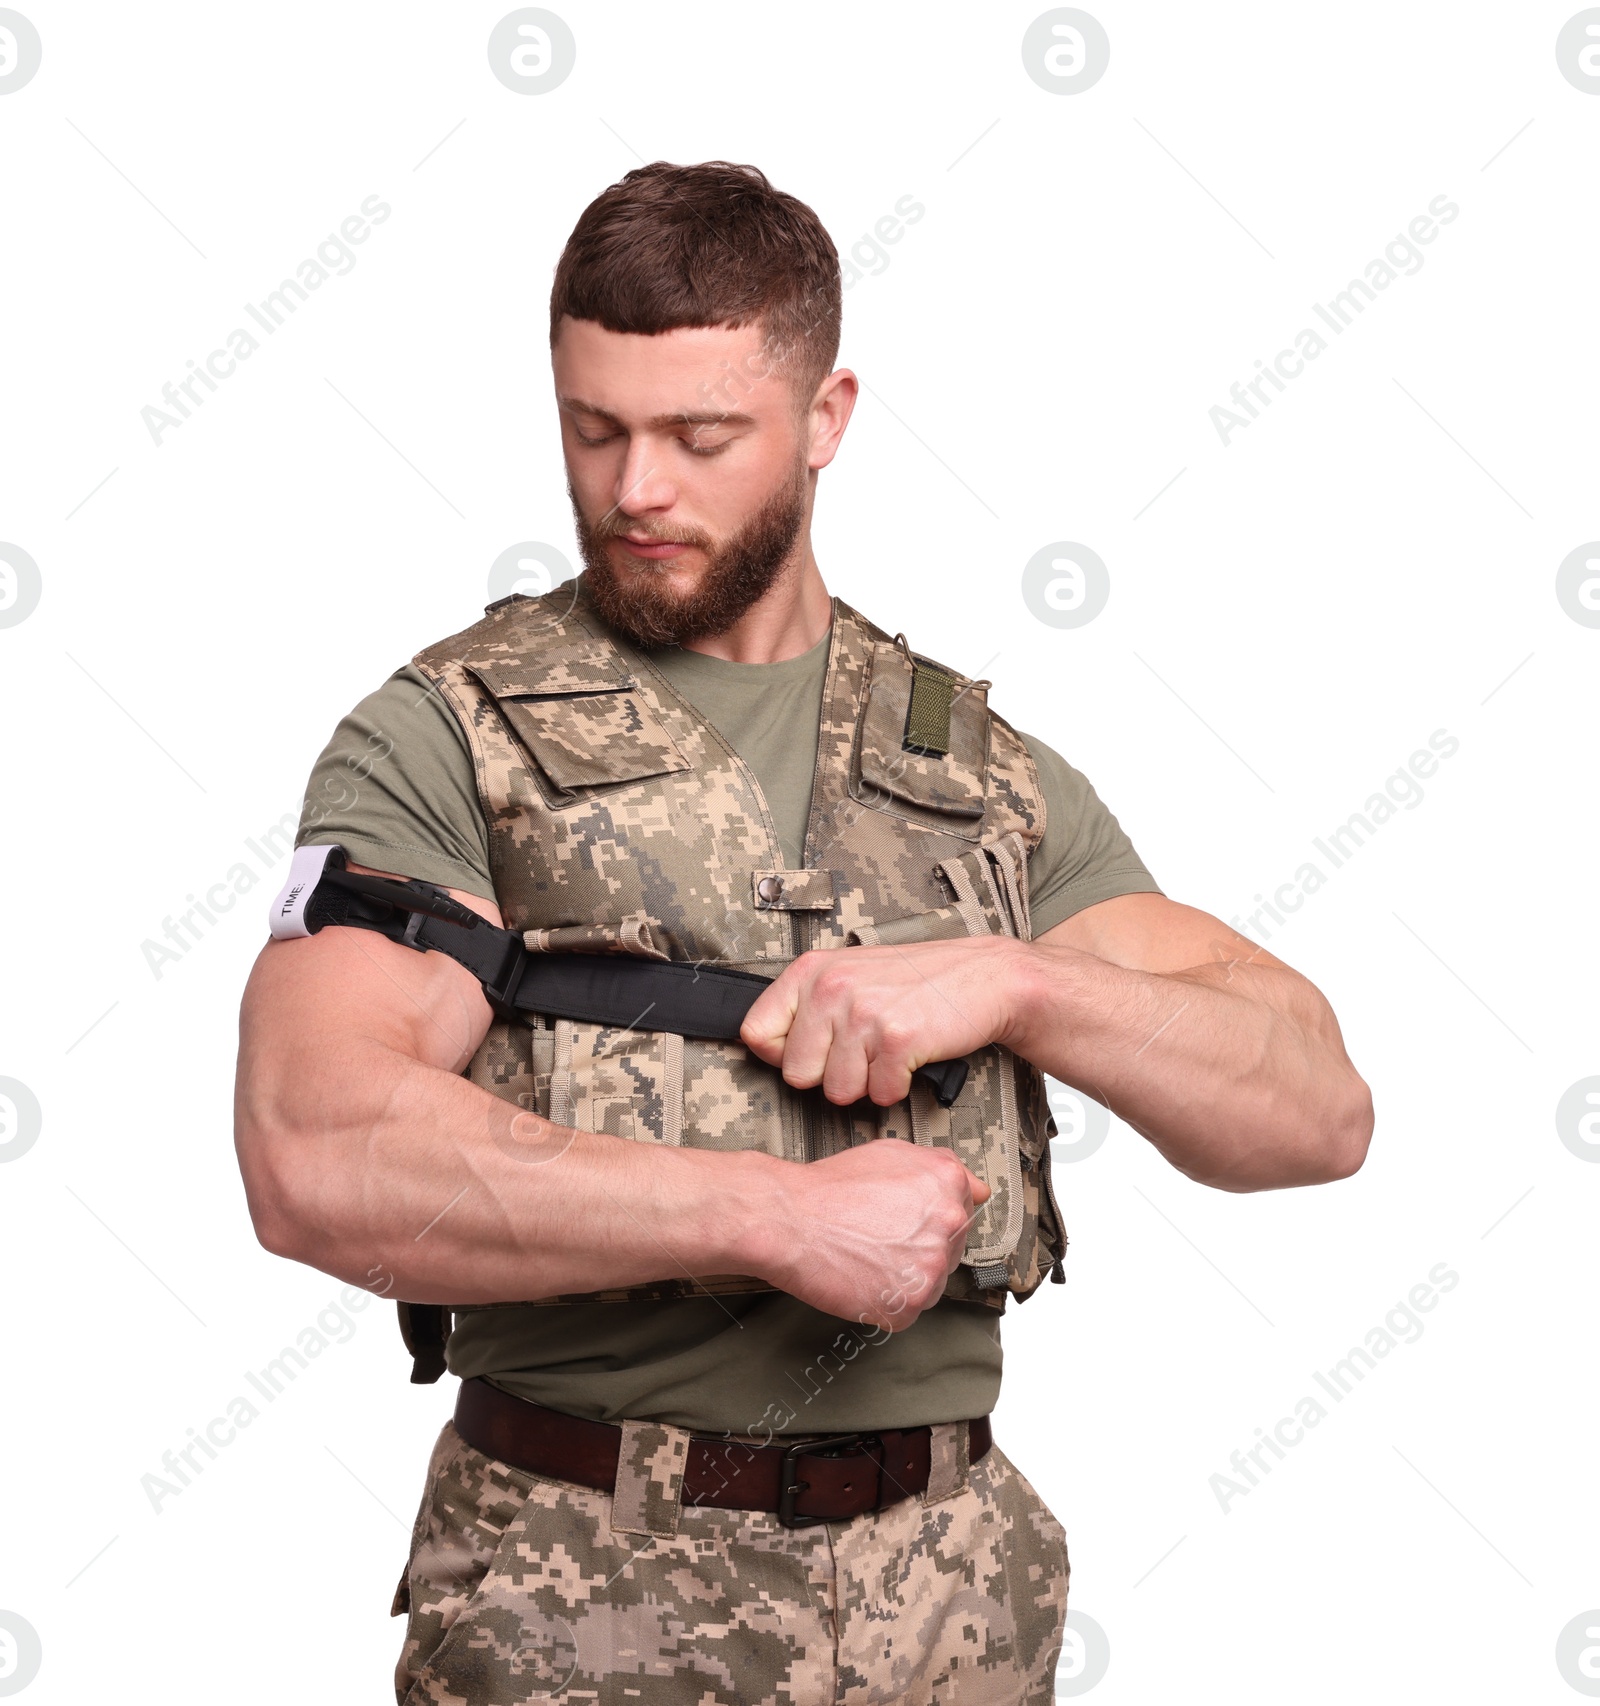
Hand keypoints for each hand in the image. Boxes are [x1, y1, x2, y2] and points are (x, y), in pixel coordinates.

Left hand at [740, 937, 1025, 1105]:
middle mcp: (831, 988)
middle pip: (796, 1075)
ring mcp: (863, 1013)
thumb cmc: (916, 981)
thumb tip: (759, 1045)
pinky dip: (898, 1087)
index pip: (755, 1033)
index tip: (812, 1053)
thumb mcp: (847, 974)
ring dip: (867, 1083)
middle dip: (830, 1075)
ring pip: (837, 1092)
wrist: (984, 977)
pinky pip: (879, 1095)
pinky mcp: (897, 1039)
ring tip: (887, 1051)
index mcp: (811, 970)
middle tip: (862, 1052)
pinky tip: (909, 1059)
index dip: (781, 1056)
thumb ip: (805, 1005)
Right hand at [750, 1139, 991, 1330]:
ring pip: (931, 1281)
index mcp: (947, 1184)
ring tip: (868, 1257)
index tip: (908, 1220)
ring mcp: (930, 1269)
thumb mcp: (891, 1153)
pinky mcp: (907, 1307)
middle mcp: (948, 1224)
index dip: (931, 1215)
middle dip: (920, 1246)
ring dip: (906, 1276)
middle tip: (879, 1238)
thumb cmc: (831, 1187)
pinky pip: (907, 1310)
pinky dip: (886, 1302)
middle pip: (950, 1247)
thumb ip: (941, 1166)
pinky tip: (862, 1279)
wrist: (790, 1220)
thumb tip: (978, 1189)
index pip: (964, 1208)